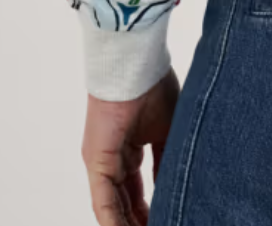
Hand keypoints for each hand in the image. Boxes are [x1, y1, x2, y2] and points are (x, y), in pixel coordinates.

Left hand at [81, 66, 180, 225]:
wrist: (136, 63)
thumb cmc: (153, 84)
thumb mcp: (169, 129)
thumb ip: (167, 159)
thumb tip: (175, 185)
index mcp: (130, 147)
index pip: (139, 188)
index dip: (151, 208)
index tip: (167, 217)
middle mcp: (113, 158)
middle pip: (126, 201)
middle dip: (140, 219)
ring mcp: (102, 162)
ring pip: (115, 205)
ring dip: (129, 223)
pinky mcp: (96, 163)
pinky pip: (104, 201)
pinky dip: (114, 220)